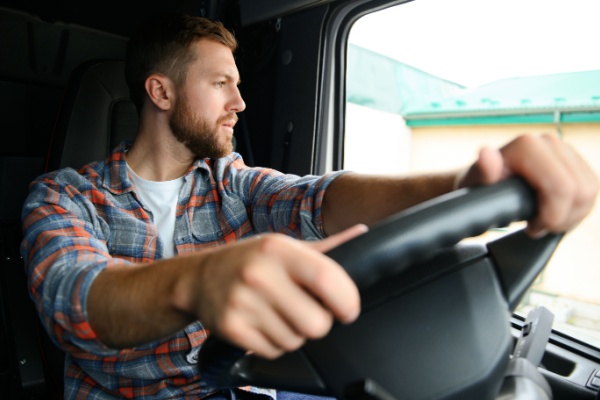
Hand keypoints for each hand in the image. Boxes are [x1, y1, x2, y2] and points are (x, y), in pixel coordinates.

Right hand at [190, 225, 366, 358]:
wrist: (199, 278)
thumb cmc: (249, 260)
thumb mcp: (283, 245)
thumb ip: (325, 247)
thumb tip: (363, 234)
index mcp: (278, 249)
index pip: (327, 280)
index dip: (347, 301)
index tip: (348, 309)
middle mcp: (259, 274)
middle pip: (317, 323)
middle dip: (319, 322)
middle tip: (306, 310)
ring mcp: (243, 303)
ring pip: (296, 341)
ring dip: (294, 334)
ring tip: (279, 314)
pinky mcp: (231, 328)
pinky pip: (273, 352)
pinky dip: (274, 344)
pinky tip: (263, 324)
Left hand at [457, 134, 597, 236]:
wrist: (484, 184)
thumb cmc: (478, 187)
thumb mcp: (474, 185)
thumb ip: (481, 172)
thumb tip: (486, 154)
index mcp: (528, 146)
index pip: (562, 189)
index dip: (551, 216)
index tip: (530, 226)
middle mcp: (549, 142)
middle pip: (581, 191)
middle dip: (561, 218)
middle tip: (537, 226)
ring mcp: (564, 150)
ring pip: (590, 192)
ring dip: (570, 216)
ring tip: (543, 220)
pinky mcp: (574, 161)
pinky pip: (591, 190)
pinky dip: (576, 209)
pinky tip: (554, 212)